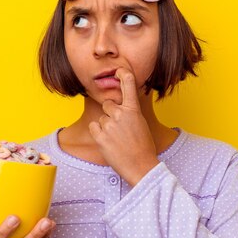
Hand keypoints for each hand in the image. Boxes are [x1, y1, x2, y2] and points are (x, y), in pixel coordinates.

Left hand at [88, 67, 159, 185]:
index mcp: (134, 110)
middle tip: (120, 129)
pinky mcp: (100, 136)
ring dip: (105, 127)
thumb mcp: (141, 123)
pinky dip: (98, 134)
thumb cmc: (143, 146)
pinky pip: (94, 127)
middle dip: (110, 114)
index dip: (122, 74)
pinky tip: (108, 142)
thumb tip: (121, 105)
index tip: (118, 70)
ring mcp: (110, 125)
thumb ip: (130, 112)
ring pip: (101, 118)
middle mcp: (121, 114)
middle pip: (107, 104)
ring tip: (116, 139)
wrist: (141, 167)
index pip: (128, 84)